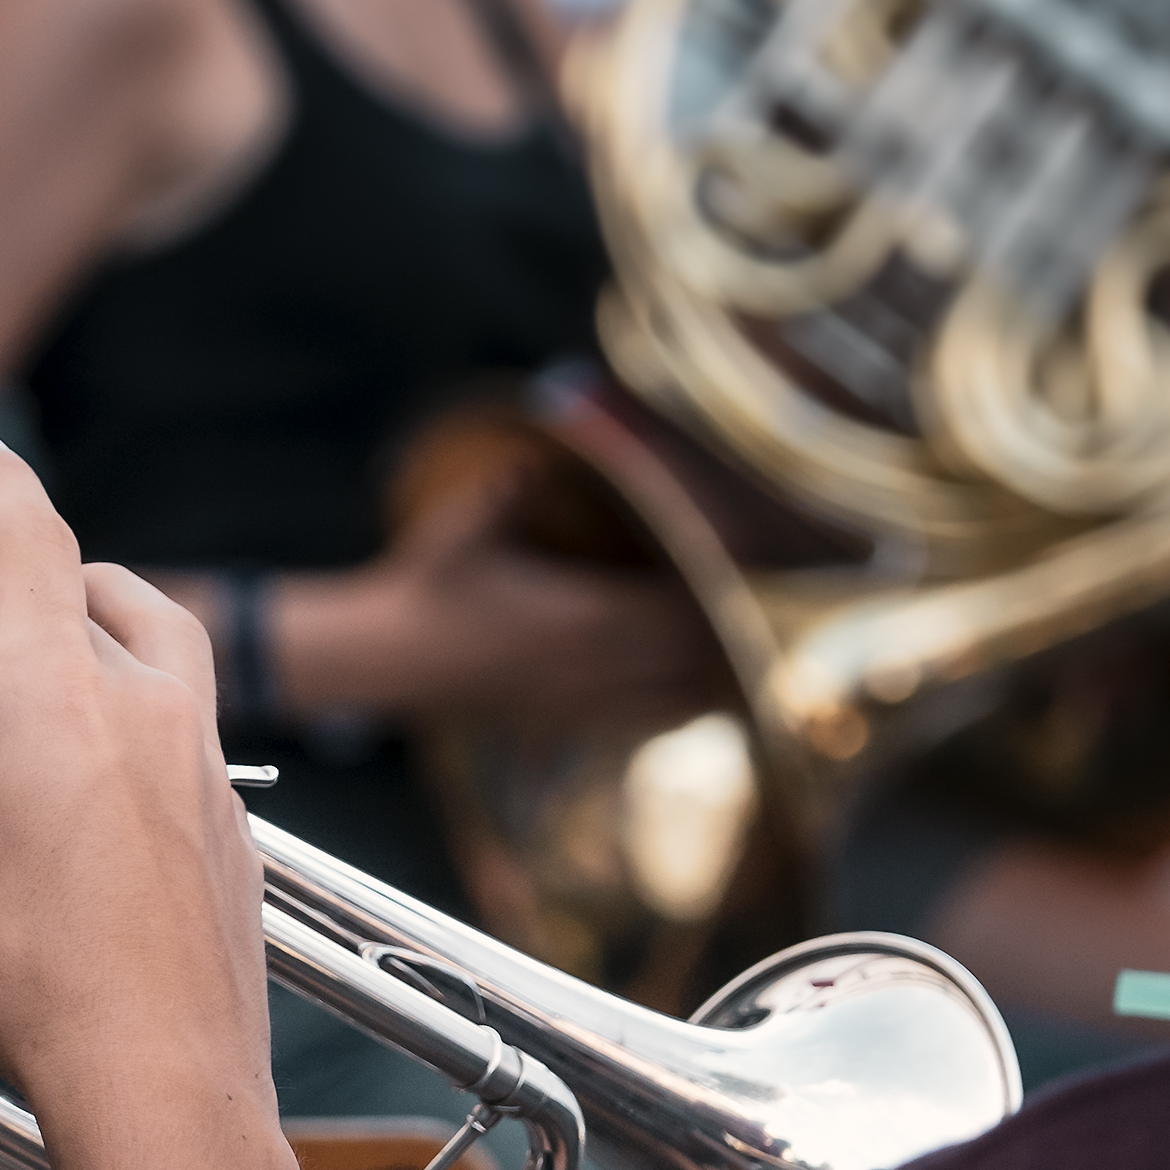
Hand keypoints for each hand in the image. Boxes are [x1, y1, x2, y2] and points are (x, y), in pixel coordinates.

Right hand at [0, 430, 270, 1106]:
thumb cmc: (37, 985)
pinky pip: (188, 735)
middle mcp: (150, 712)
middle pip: (103, 595)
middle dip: (41, 584)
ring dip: (104, 638)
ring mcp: (204, 770)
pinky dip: (138, 721)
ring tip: (37, 685)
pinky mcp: (229, 830)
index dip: (4, 486)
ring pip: (162, 655)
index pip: (35, 546)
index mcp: (65, 699)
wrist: (162, 1088)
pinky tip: (86, 791)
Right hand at [292, 466, 727, 736]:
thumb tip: (546, 445)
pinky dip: (682, 711)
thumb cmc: (427, 586)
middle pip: (693, 664)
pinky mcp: (566, 721)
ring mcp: (581, 701)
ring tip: (762, 662)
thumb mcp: (466, 524)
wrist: (386, 658)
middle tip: (783, 620)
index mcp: (581, 618)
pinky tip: (701, 699)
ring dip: (720, 683)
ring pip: (676, 703)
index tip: (761, 579)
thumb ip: (512, 487)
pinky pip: (643, 724)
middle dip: (739, 644)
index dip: (724, 600)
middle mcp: (592, 668)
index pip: (677, 614)